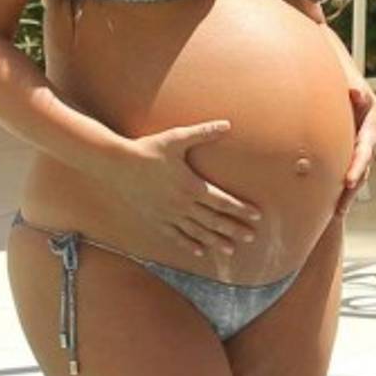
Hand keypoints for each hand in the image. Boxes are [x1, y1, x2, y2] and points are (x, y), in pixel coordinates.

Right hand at [114, 120, 261, 256]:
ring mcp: (168, 215)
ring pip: (197, 232)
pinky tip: (198, 251)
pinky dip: (188, 244)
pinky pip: (175, 236)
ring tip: (231, 250)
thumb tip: (226, 124)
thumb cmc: (148, 149)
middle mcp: (182, 205)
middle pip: (214, 220)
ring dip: (215, 240)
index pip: (223, 201)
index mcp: (191, 186)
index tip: (257, 216)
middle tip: (251, 236)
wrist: (118, 165)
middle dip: (234, 228)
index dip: (241, 209)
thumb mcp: (176, 138)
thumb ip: (203, 133)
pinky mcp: (156, 220)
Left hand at [335, 86, 375, 216]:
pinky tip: (330, 202)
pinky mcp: (347, 148)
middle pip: (362, 165)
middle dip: (353, 186)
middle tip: (341, 204)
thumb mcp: (349, 80)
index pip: (366, 147)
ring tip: (337, 211)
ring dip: (348, 192)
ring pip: (356, 171)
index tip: (348, 181)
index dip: (358, 166)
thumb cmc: (340, 77)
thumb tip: (356, 93)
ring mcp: (358, 142)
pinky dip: (339, 185)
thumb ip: (354, 90)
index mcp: (370, 119)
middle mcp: (367, 134)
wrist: (336, 78)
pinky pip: (345, 169)